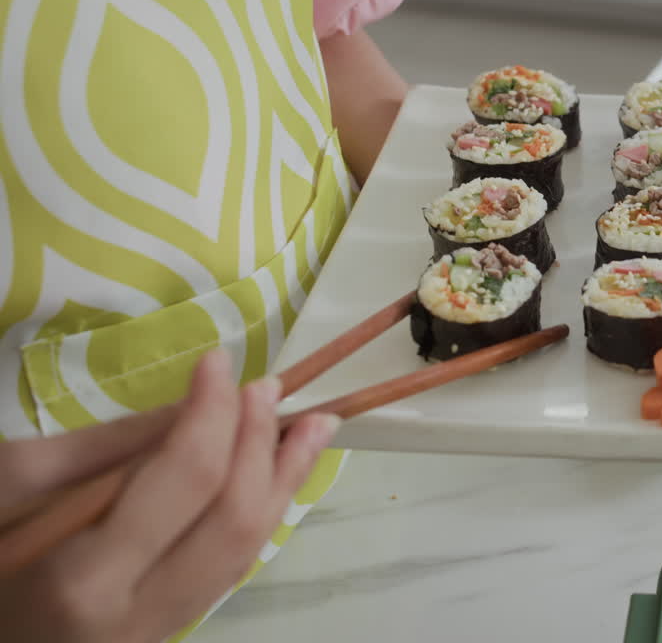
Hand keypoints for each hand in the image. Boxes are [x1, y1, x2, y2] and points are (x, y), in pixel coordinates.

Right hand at [0, 349, 339, 642]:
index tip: (219, 361)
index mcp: (89, 576)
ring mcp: (160, 626)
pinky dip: (263, 511)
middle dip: (260, 444)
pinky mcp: (170, 624)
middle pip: (234, 516)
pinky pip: (233, 564)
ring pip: (248, 546)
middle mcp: (140, 610)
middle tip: (270, 387)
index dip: (213, 412)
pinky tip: (282, 475)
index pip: (187, 479)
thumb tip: (192, 407)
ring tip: (316, 424)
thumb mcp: (11, 489)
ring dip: (285, 478)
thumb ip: (106, 450)